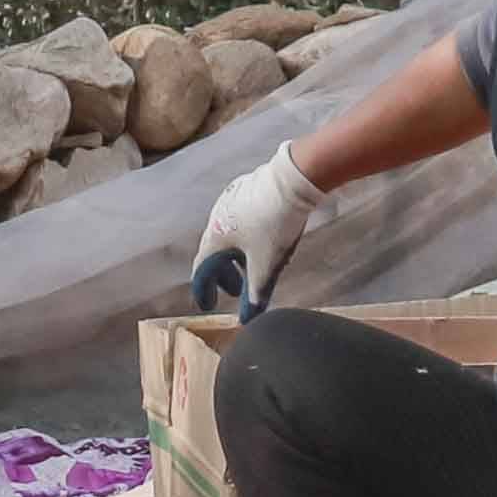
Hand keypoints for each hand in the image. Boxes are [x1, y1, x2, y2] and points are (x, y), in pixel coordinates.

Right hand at [188, 145, 334, 314]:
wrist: (294, 178)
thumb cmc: (275, 222)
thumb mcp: (266, 265)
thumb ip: (256, 293)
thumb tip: (249, 318)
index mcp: (215, 236)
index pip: (202, 269)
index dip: (204, 289)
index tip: (208, 304)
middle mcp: (217, 217)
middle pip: (216, 252)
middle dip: (225, 274)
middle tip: (235, 290)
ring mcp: (232, 200)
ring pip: (231, 235)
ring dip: (238, 256)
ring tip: (252, 268)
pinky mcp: (249, 189)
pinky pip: (242, 220)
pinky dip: (248, 238)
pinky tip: (264, 241)